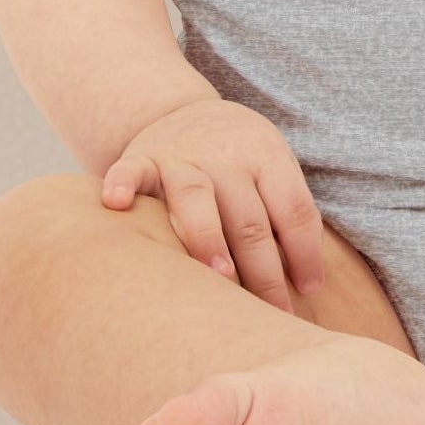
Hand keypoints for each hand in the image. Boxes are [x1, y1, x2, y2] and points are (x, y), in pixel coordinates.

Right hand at [98, 98, 323, 314]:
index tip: (309, 290)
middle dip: (263, 272)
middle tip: (272, 312)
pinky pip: (129, 170)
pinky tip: (114, 203)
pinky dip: (121, 183)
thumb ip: (288, 213)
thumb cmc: (240, 159)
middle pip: (249, 219)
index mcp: (266, 158)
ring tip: (220, 276)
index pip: (293, 210)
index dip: (304, 252)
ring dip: (208, 239)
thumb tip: (309, 283)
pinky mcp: (143, 158)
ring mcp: (182, 158)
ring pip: (196, 199)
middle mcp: (226, 158)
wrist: (187, 112)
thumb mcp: (273, 169)